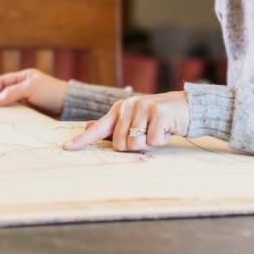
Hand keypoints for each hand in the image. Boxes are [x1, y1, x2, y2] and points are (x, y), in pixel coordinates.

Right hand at [0, 69, 67, 116]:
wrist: (70, 106)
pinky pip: (17, 112)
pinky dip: (10, 116)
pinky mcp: (31, 111)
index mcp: (24, 77)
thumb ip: (11, 93)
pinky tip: (8, 122)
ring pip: (9, 104)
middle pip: (3, 93)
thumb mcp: (30, 88)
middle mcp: (24, 87)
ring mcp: (27, 99)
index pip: (1, 81)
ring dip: (1, 110)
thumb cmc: (52, 92)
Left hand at [63, 91, 188, 151]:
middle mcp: (129, 106)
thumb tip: (87, 125)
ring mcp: (144, 107)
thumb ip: (113, 124)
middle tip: (148, 135)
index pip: (98, 128)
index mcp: (120, 108)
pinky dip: (161, 140)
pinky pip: (152, 141)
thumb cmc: (159, 117)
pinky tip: (167, 129)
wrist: (187, 106)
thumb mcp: (135, 118)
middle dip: (135, 146)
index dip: (82, 139)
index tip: (66, 147)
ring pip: (135, 144)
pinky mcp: (159, 113)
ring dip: (149, 144)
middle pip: (120, 144)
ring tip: (157, 131)